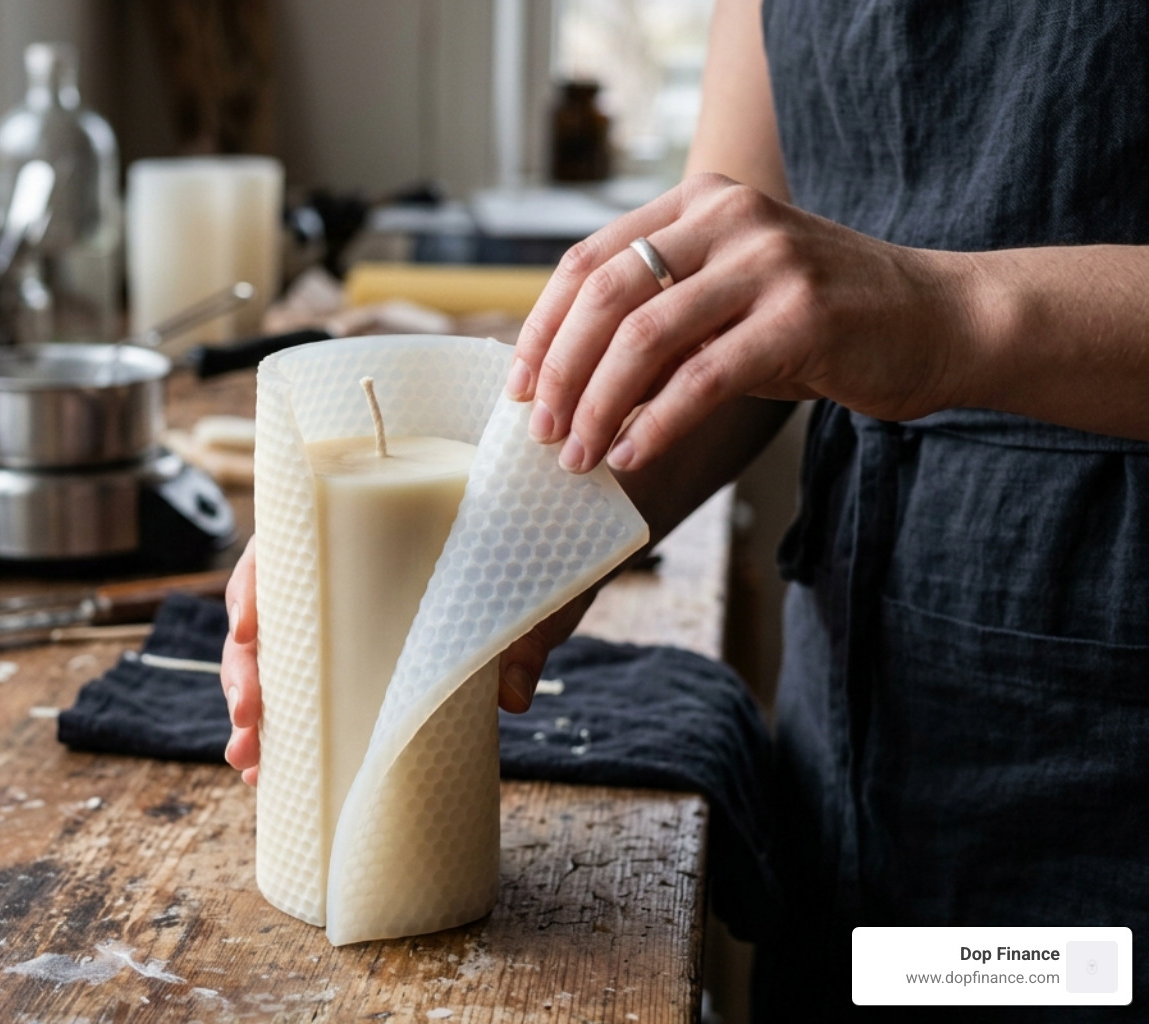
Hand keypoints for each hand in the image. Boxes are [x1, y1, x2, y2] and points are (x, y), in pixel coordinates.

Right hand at [219, 538, 598, 785]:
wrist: (564, 546)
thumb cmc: (535, 547)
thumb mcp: (530, 583)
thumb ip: (522, 633)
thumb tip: (513, 697)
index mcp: (367, 525)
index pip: (287, 546)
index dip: (254, 588)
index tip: (246, 630)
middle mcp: (347, 570)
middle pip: (270, 615)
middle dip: (245, 674)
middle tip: (248, 726)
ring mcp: (353, 616)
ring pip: (279, 659)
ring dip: (255, 713)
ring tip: (250, 765)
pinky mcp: (369, 658)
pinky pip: (313, 688)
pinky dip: (287, 729)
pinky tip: (271, 770)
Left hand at [505, 173, 974, 472]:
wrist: (942, 321)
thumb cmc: (822, 321)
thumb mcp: (730, 302)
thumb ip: (660, 320)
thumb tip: (567, 383)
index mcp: (701, 201)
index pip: (588, 259)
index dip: (543, 326)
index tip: (519, 384)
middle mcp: (730, 217)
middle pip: (605, 293)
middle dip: (560, 370)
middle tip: (541, 429)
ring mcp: (769, 262)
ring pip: (644, 335)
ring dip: (597, 405)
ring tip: (578, 456)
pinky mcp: (803, 317)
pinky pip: (701, 378)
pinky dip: (655, 423)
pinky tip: (631, 455)